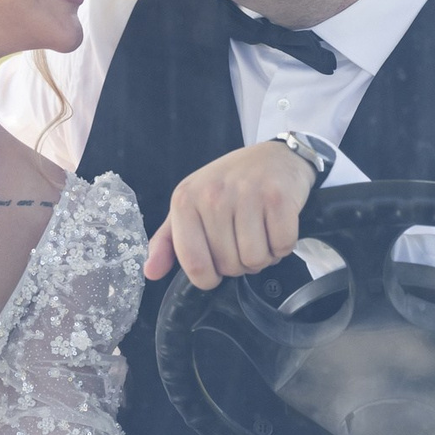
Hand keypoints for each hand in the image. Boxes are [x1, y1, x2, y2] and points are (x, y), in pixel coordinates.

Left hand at [143, 140, 315, 289]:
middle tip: (242, 239)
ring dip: (263, 256)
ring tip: (260, 234)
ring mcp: (246, 194)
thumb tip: (151, 272)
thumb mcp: (190, 206)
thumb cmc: (228, 186)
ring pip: (255, 260)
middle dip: (239, 263)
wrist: (273, 157)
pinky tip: (276, 226)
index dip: (209, 278)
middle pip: (229, 266)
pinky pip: (282, 246)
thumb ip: (168, 241)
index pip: (194, 265)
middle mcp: (212, 196)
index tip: (215, 267)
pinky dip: (283, 245)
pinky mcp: (278, 197)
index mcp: (184, 201)